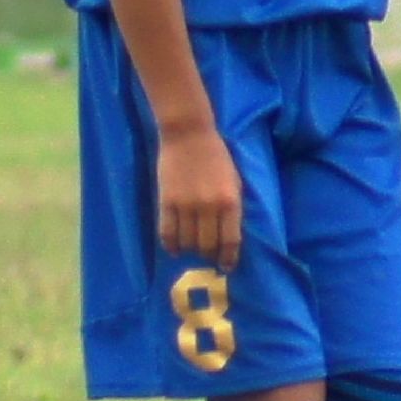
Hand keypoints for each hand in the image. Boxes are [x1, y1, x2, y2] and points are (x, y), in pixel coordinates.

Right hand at [155, 118, 244, 269]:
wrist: (189, 134)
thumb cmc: (217, 156)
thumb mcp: (234, 180)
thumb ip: (233, 206)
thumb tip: (229, 235)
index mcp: (230, 201)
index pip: (230, 241)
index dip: (228, 258)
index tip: (226, 266)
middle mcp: (209, 207)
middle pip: (208, 245)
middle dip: (209, 255)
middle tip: (208, 257)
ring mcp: (186, 205)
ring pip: (187, 242)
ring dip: (190, 250)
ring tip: (191, 249)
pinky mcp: (166, 201)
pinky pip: (167, 233)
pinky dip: (171, 245)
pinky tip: (174, 249)